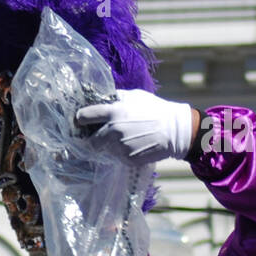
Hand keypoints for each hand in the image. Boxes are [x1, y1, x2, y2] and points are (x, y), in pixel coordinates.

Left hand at [75, 89, 197, 163]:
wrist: (175, 130)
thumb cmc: (155, 109)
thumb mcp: (135, 96)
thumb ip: (115, 98)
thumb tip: (100, 98)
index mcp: (113, 112)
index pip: (83, 116)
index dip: (80, 119)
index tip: (80, 120)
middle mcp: (113, 131)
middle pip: (90, 140)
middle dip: (92, 137)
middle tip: (98, 134)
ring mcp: (120, 147)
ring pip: (104, 150)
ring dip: (107, 146)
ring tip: (120, 140)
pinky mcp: (128, 159)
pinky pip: (116, 158)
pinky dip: (120, 153)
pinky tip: (130, 146)